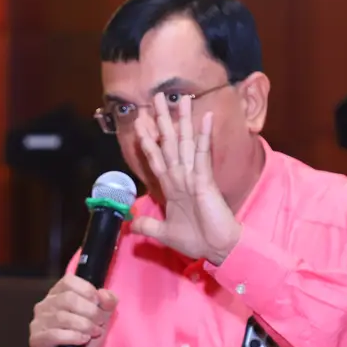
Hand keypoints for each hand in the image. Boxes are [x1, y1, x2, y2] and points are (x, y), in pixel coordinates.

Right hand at [30, 274, 117, 346]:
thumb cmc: (84, 339)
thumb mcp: (101, 318)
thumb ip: (107, 303)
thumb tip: (104, 295)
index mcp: (58, 294)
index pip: (69, 281)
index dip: (87, 290)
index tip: (98, 304)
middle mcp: (44, 305)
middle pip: (68, 298)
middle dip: (90, 311)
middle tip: (99, 322)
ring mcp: (38, 322)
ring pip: (62, 317)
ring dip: (84, 325)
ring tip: (93, 332)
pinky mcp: (37, 339)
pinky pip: (55, 334)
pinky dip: (74, 337)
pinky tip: (83, 340)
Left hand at [133, 92, 241, 264]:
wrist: (216, 248)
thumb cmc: (196, 239)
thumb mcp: (163, 233)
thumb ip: (147, 225)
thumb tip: (130, 223)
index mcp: (172, 186)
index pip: (156, 157)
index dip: (147, 140)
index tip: (139, 122)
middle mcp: (181, 175)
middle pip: (169, 142)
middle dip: (162, 120)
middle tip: (157, 97)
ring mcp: (193, 175)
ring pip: (185, 142)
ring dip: (182, 120)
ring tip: (181, 98)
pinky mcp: (205, 179)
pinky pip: (203, 153)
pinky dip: (204, 135)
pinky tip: (206, 117)